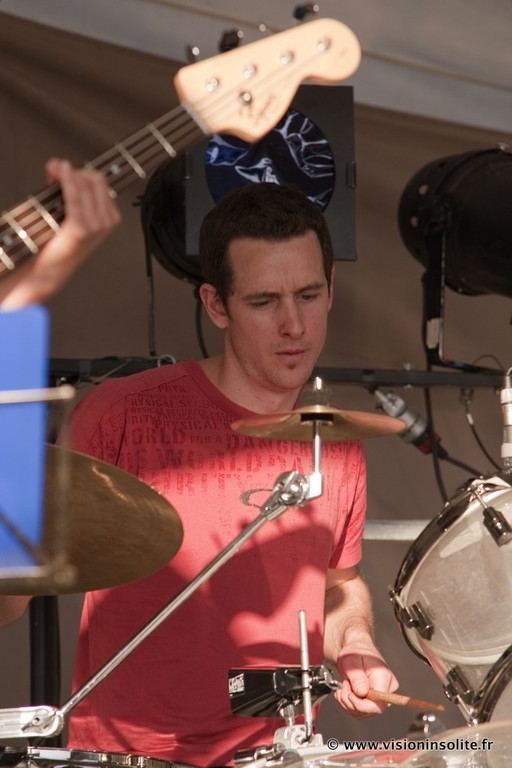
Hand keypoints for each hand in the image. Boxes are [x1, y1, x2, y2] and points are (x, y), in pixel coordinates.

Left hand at [0, 158, 120, 308]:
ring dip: (66, 176)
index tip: (62, 173)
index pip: (100, 180)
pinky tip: (59, 173)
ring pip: (85, 183)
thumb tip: (59, 164)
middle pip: (94, 178)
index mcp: (110, 216)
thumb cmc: (57, 241)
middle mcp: (107, 220)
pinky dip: (66, 181)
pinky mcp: (82, 229)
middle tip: (55, 175)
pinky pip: (75, 195)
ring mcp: (97, 225)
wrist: (49, 269)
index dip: (79, 172)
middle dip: (73, 172)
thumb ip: (66, 185)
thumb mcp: (69, 210)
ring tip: (52, 178)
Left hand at [334, 636, 398, 718]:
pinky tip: (344, 692)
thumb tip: (363, 693)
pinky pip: (360, 711)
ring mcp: (381, 697)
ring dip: (347, 703)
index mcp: (384, 678)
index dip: (361, 705)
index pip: (379, 704)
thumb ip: (358, 679)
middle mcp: (387, 690)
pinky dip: (348, 704)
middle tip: (343, 685)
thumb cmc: (355, 653)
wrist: (356, 650)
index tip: (349, 694)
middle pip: (371, 710)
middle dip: (351, 702)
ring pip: (363, 713)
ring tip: (343, 687)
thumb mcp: (352, 662)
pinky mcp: (374, 701)